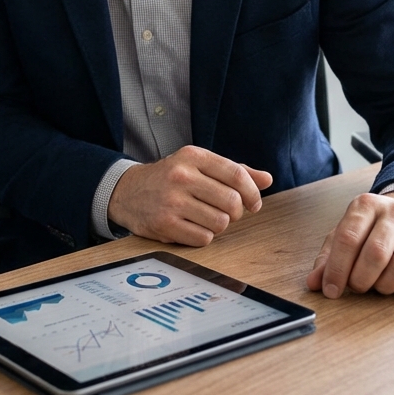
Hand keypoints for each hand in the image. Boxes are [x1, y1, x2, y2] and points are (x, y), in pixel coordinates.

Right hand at [107, 146, 272, 245]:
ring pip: (221, 223)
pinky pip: (204, 238)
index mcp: (192, 156)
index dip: (252, 193)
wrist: (127, 192)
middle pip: (232, 202)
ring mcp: (172, 200)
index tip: (254, 203)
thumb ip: (233, 171)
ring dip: (219, 225)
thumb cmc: (169, 178)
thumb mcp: (197, 165)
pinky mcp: (164, 223)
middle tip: (225, 212)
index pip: (237, 175)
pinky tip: (191, 227)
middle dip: (235, 212)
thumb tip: (267, 179)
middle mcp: (181, 176)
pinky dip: (203, 236)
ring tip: (205, 218)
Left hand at [306, 191, 393, 298]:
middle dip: (360, 279)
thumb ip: (328, 258)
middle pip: (375, 254)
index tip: (330, 291)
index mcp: (366, 205)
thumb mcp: (346, 235)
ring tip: (376, 285)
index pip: (348, 238)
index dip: (336, 269)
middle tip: (356, 286)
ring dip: (384, 286)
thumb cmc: (372, 229)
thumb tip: (313, 284)